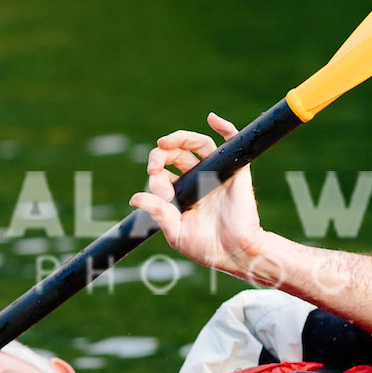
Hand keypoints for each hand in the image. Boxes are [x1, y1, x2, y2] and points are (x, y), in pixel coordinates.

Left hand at [130, 113, 272, 279]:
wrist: (237, 254)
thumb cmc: (208, 247)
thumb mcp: (176, 232)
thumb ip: (158, 214)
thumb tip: (134, 198)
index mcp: (183, 193)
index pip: (163, 174)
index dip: (156, 178)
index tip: (161, 195)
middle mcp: (199, 179)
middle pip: (178, 154)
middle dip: (161, 154)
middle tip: (154, 164)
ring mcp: (217, 173)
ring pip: (198, 145)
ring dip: (181, 138)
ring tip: (165, 142)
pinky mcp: (235, 170)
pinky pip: (232, 142)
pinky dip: (223, 126)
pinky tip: (212, 118)